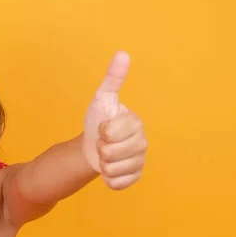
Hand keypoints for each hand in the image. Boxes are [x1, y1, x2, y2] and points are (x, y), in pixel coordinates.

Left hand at [82, 51, 147, 189]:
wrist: (92, 145)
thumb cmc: (98, 120)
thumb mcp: (103, 98)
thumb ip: (113, 78)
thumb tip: (122, 53)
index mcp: (136, 123)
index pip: (111, 133)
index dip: (101, 131)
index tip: (103, 127)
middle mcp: (143, 142)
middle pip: (111, 153)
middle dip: (100, 148)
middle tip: (104, 142)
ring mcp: (140, 161)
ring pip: (112, 169)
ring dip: (103, 163)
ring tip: (106, 154)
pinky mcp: (134, 177)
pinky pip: (117, 183)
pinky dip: (108, 178)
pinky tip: (110, 169)